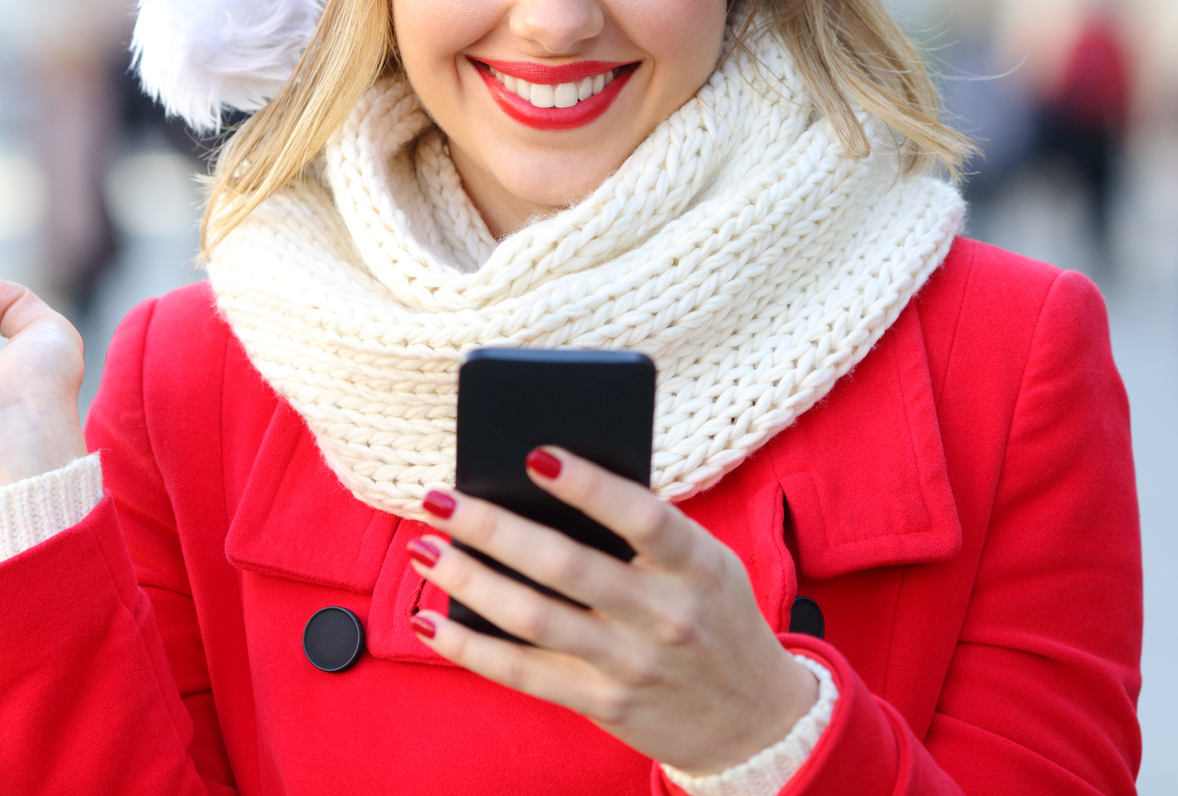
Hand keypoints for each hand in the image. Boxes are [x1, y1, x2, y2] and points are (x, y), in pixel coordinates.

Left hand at [407, 448, 817, 774]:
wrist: (753, 723)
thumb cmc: (714, 615)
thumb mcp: (706, 564)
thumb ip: (646, 532)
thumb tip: (544, 485)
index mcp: (697, 565)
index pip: (642, 517)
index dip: (589, 486)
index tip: (534, 454)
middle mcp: (665, 615)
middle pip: (566, 566)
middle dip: (493, 529)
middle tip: (439, 499)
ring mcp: (632, 665)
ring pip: (532, 618)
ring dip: (468, 580)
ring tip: (424, 548)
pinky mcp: (603, 704)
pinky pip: (523, 674)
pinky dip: (470, 647)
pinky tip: (431, 618)